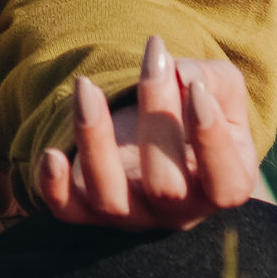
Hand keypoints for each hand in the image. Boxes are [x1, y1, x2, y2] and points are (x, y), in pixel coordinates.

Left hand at [33, 35, 259, 230]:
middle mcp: (179, 212)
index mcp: (225, 186)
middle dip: (157, 118)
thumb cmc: (195, 105)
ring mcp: (132, 215)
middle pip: (165, 186)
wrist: (157, 125)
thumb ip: (210, 79)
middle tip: (153, 62)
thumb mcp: (219, 87)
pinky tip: (51, 153)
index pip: (225, 184)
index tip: (197, 88)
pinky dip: (54, 187)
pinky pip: (67, 210)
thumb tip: (180, 76)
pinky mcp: (88, 210)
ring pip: (110, 198)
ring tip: (87, 85)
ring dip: (95, 141)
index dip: (210, 140)